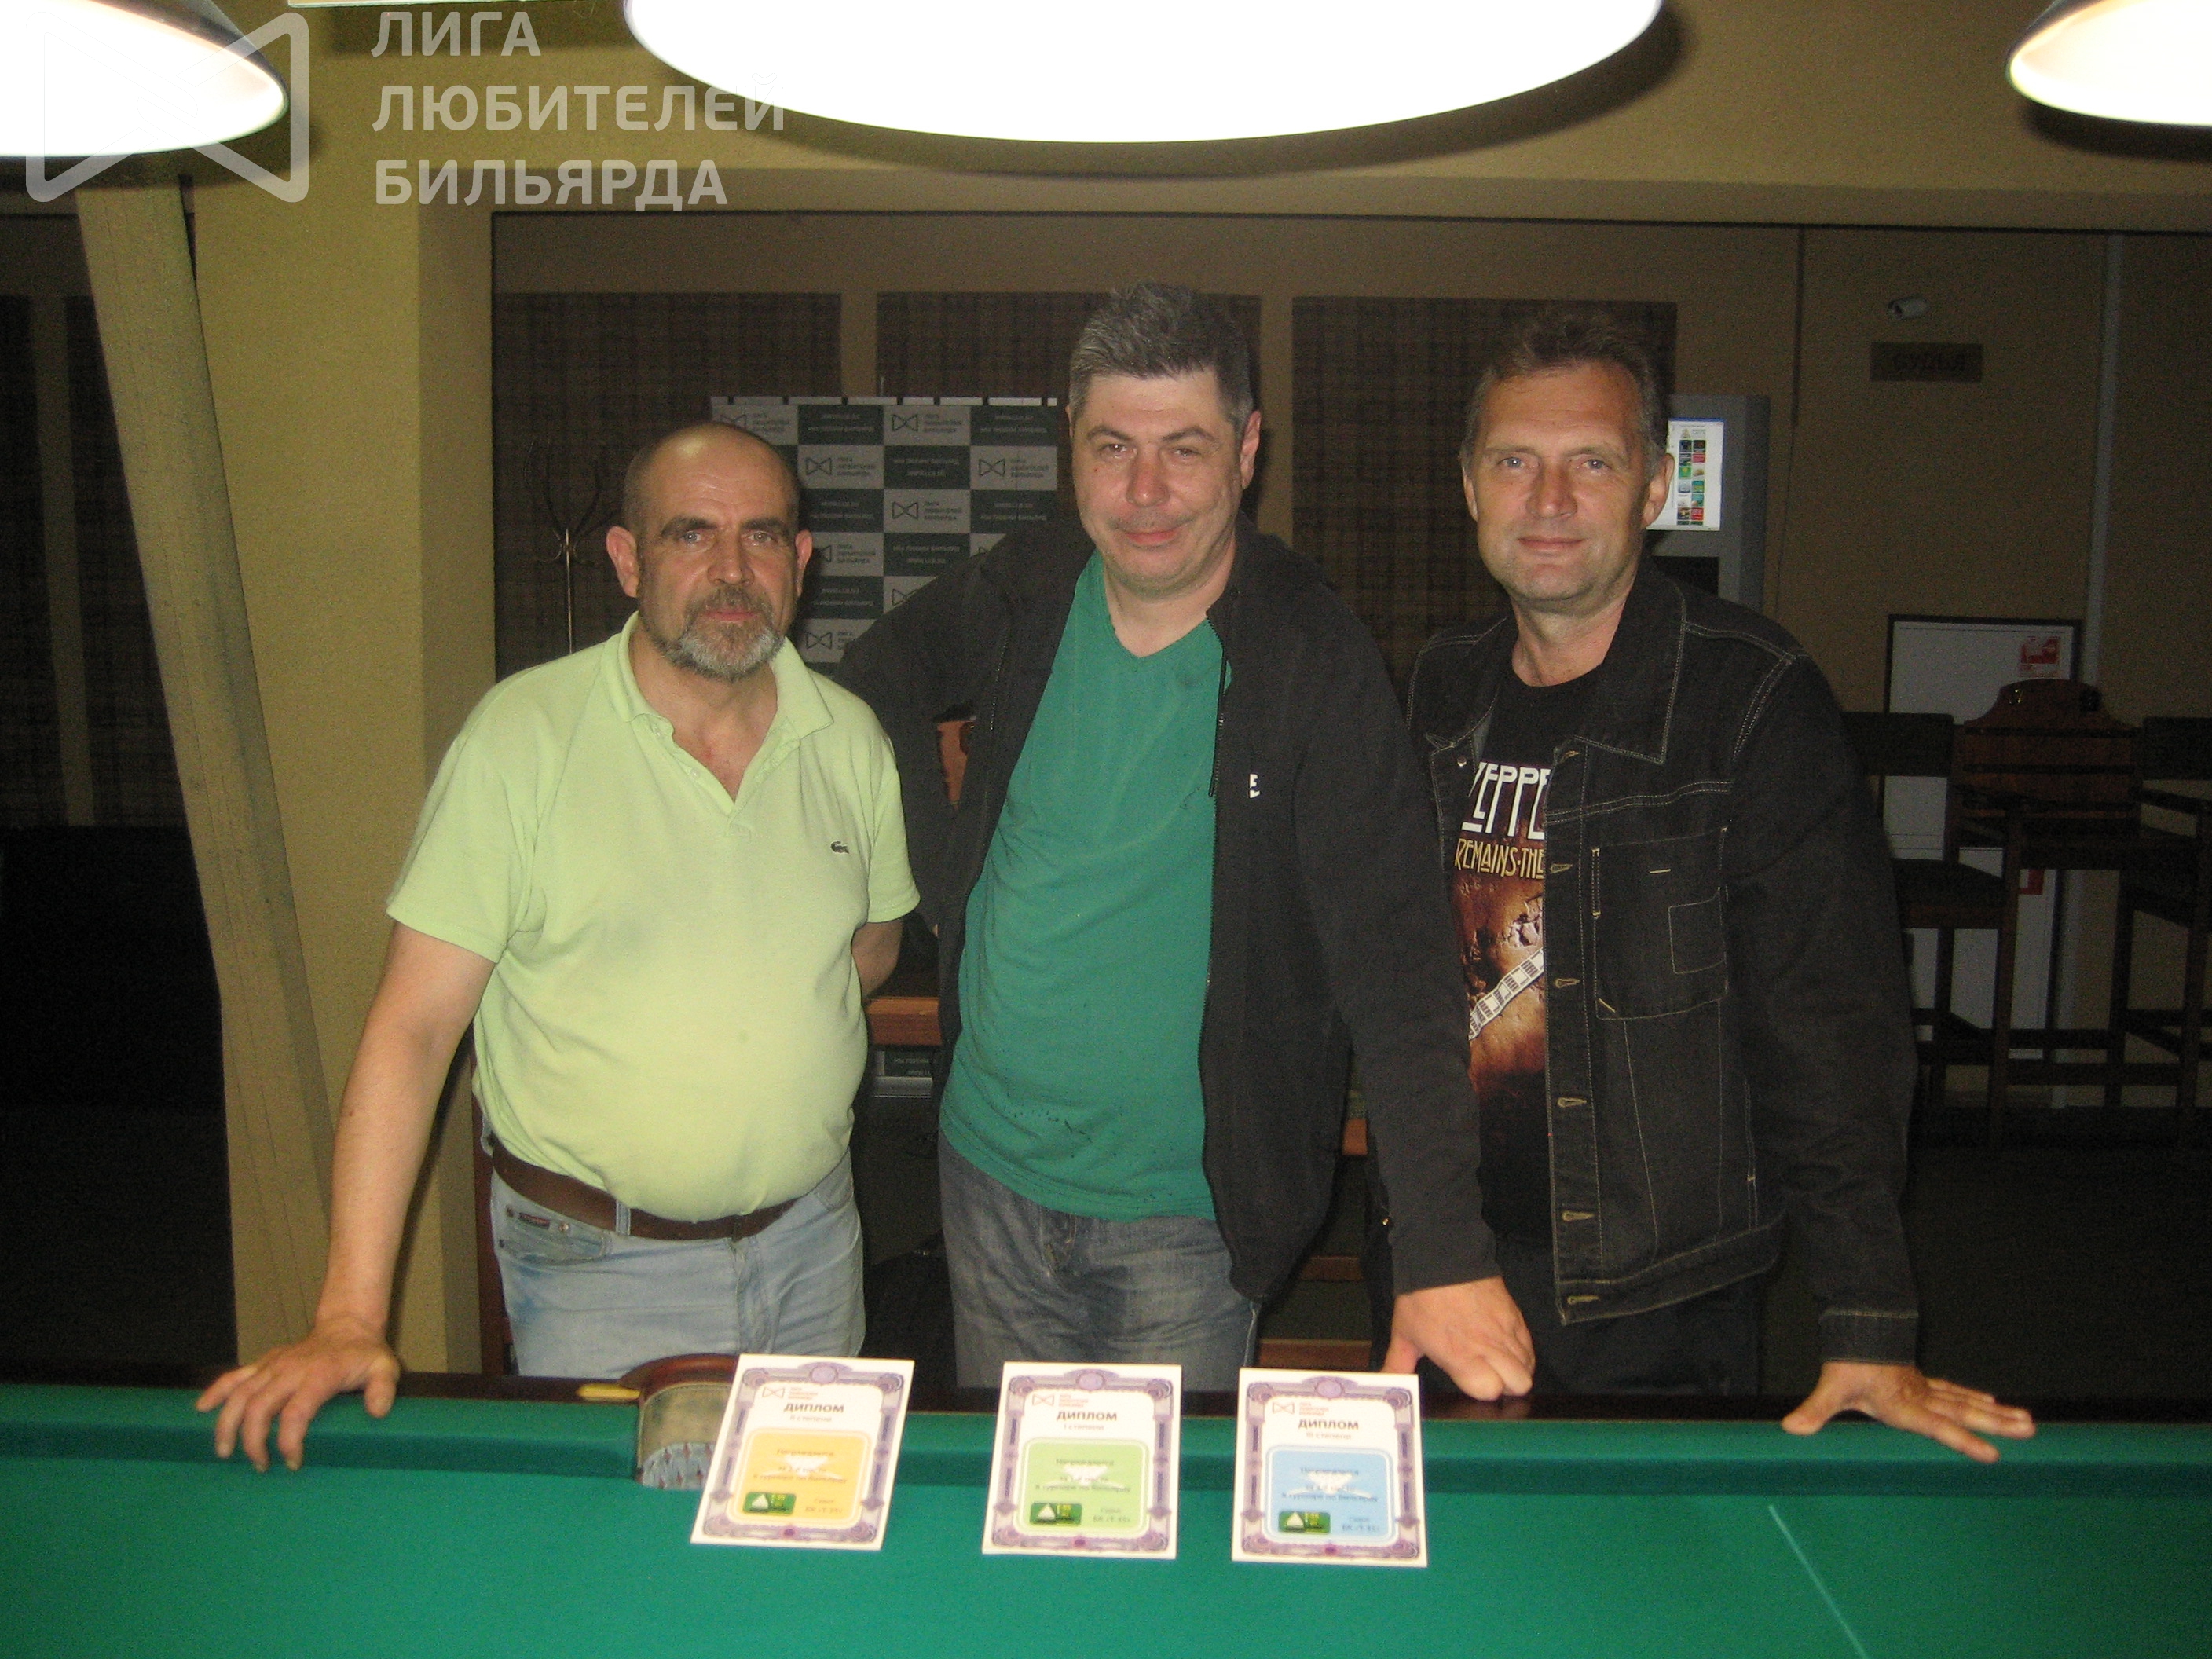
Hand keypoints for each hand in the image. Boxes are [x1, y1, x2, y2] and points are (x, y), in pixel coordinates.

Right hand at [195, 1318, 400, 1471]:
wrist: (348, 1325)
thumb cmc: (364, 1354)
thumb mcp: (384, 1368)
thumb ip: (383, 1389)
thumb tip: (378, 1412)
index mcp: (319, 1375)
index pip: (296, 1412)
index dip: (289, 1441)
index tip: (293, 1462)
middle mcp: (290, 1370)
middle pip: (259, 1407)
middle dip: (253, 1441)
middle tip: (260, 1465)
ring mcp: (273, 1365)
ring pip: (239, 1394)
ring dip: (227, 1424)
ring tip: (224, 1452)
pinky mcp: (263, 1363)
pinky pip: (234, 1376)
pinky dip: (216, 1391)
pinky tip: (202, 1409)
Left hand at [1381, 1275, 1534, 1399]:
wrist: (1442, 1257)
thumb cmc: (1421, 1298)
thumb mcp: (1404, 1334)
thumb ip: (1397, 1365)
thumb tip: (1383, 1383)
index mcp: (1460, 1355)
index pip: (1490, 1390)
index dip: (1482, 1393)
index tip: (1471, 1384)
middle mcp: (1488, 1346)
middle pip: (1520, 1385)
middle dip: (1505, 1387)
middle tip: (1488, 1377)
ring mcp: (1505, 1331)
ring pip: (1529, 1367)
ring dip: (1515, 1372)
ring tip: (1496, 1365)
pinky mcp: (1515, 1316)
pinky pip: (1530, 1346)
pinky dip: (1522, 1354)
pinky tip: (1505, 1350)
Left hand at [1783, 1361, 2034, 1462]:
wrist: (1855, 1330)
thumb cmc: (1847, 1363)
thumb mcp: (1832, 1388)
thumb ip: (1816, 1410)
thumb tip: (1791, 1429)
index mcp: (1903, 1405)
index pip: (1938, 1426)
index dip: (1964, 1441)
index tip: (1993, 1454)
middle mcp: (1921, 1398)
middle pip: (1965, 1412)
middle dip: (1997, 1424)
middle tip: (2030, 1430)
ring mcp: (1926, 1389)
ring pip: (1967, 1401)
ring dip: (1997, 1412)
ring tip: (2028, 1422)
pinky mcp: (1924, 1383)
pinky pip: (1955, 1390)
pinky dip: (1975, 1397)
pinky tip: (1992, 1402)